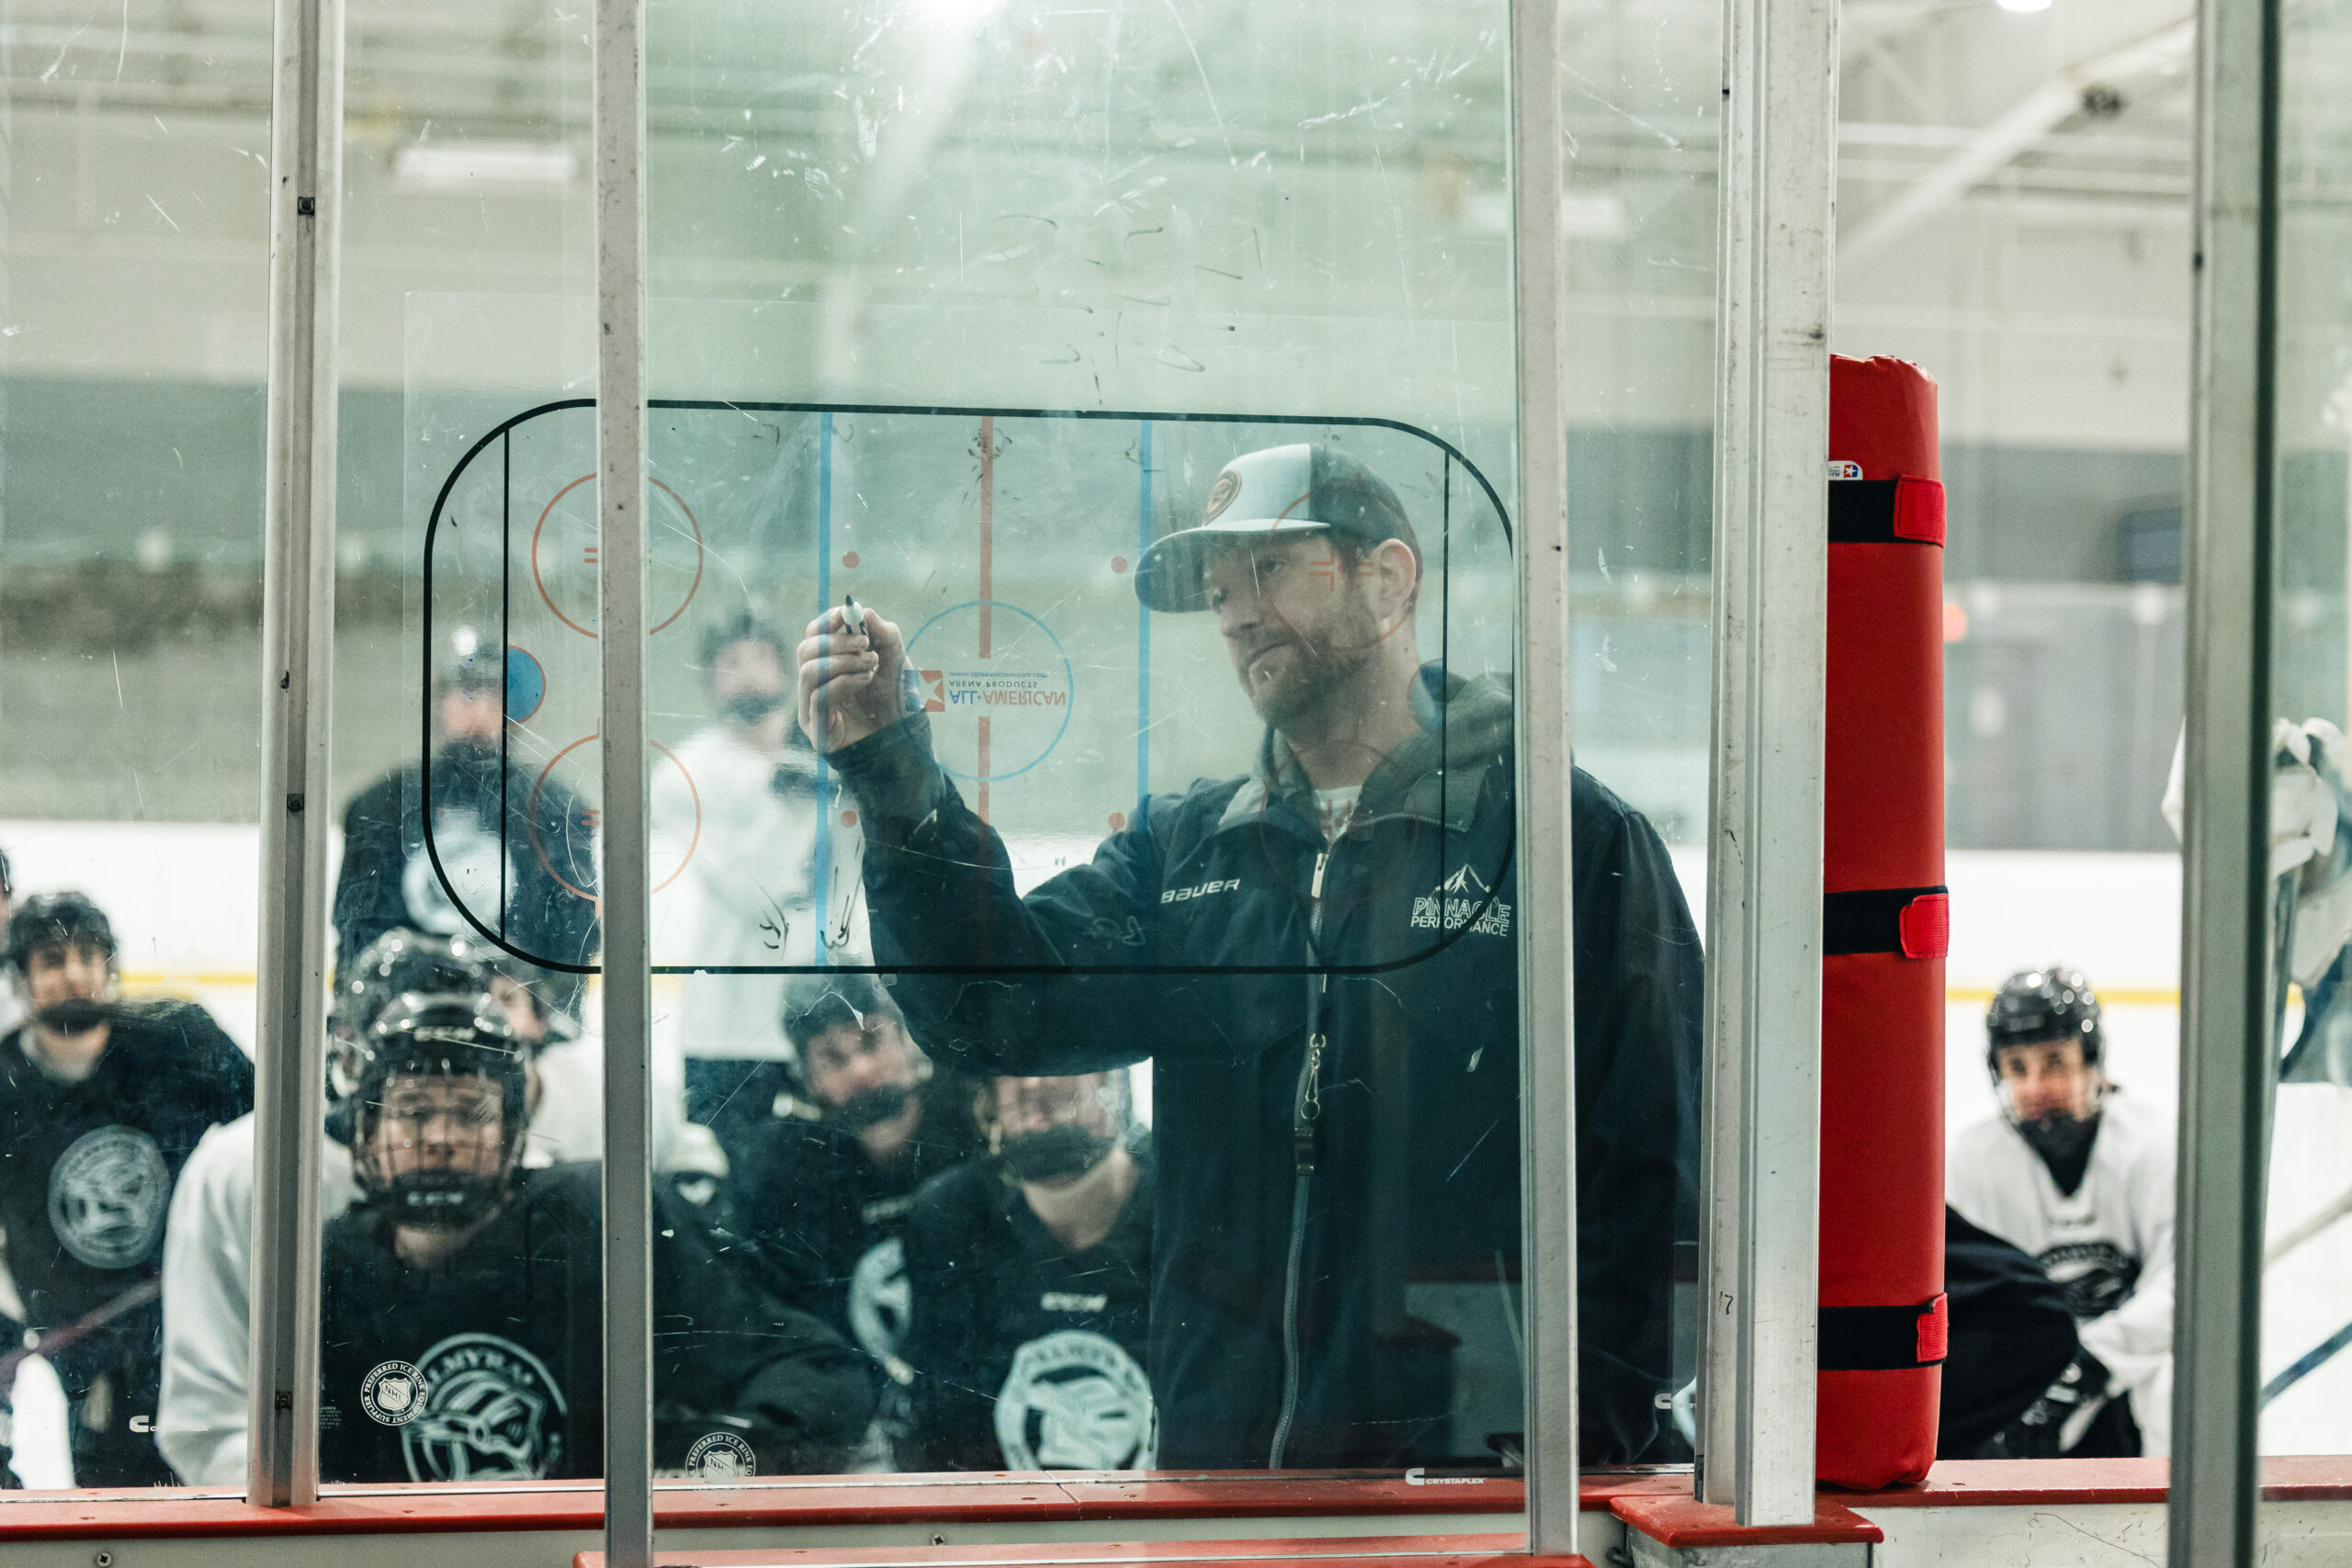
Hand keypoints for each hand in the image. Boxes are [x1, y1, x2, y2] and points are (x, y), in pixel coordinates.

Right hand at [796, 604, 907, 753]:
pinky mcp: (817, 730)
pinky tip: (865, 681)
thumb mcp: (896, 659)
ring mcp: (811, 708)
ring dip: (841, 662)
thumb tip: (863, 611)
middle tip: (865, 645)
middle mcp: (814, 685)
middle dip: (836, 642)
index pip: (812, 636)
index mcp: (827, 665)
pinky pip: (818, 697)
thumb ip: (883, 633)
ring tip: (869, 666)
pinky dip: (844, 682)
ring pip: (808, 672)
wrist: (906, 740)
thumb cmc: (897, 700)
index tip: (846, 614)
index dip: (826, 621)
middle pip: (804, 650)